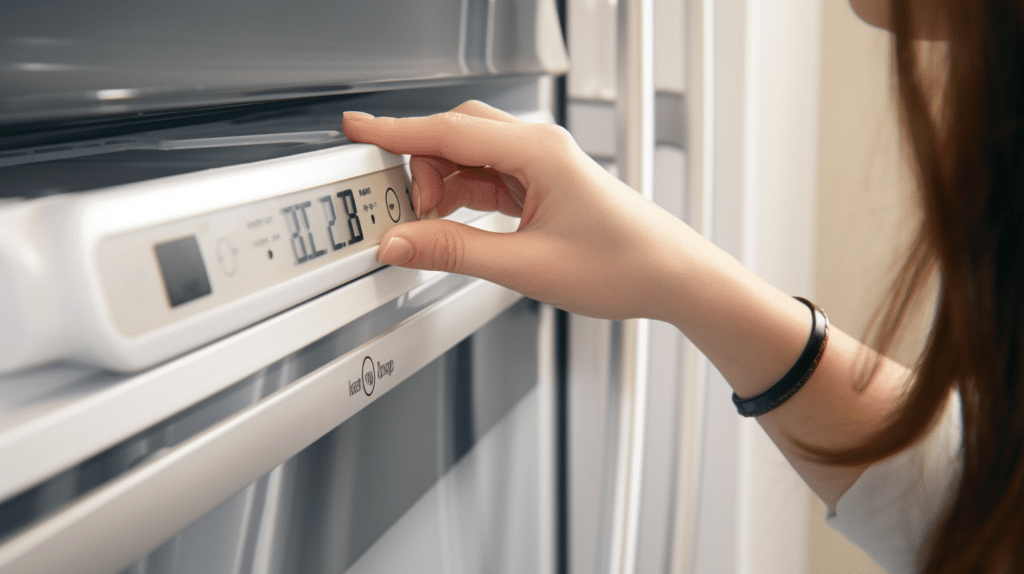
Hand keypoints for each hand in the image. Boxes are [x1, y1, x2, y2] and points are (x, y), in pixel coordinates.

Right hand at [342, 100, 691, 320]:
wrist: (673, 279)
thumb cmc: (625, 265)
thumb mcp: (528, 266)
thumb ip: (455, 252)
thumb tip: (401, 243)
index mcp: (538, 152)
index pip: (448, 131)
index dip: (395, 132)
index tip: (357, 131)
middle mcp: (540, 150)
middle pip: (455, 136)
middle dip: (419, 166)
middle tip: (397, 208)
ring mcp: (542, 167)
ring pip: (469, 157)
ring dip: (440, 185)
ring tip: (426, 224)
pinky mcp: (543, 186)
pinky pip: (487, 178)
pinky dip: (461, 196)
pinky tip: (452, 222)